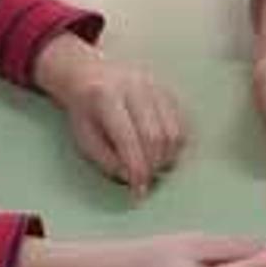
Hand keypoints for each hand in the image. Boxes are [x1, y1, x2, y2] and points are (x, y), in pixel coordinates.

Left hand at [35, 36, 184, 192]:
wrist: (88, 74)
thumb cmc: (85, 110)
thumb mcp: (84, 137)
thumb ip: (107, 161)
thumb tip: (133, 178)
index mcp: (106, 96)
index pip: (128, 140)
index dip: (137, 170)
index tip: (139, 192)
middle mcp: (134, 86)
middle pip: (155, 137)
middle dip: (153, 166)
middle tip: (146, 181)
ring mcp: (154, 85)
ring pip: (172, 132)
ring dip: (167, 158)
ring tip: (153, 166)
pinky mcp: (166, 89)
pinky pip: (181, 124)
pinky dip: (175, 145)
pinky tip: (162, 151)